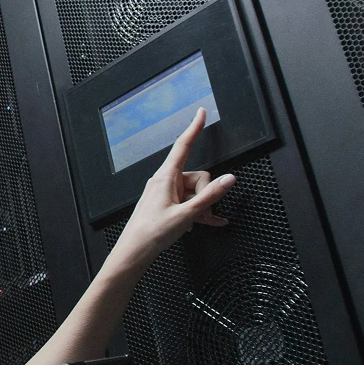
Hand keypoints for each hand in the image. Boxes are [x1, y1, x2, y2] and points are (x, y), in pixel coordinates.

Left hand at [113, 108, 234, 267]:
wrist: (134, 252)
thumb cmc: (152, 233)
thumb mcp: (186, 215)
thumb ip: (210, 197)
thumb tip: (229, 179)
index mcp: (166, 177)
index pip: (183, 145)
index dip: (194, 128)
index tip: (201, 112)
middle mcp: (165, 181)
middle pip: (197, 177)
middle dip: (205, 194)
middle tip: (200, 214)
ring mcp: (166, 193)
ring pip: (195, 192)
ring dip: (201, 207)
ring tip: (197, 223)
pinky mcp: (166, 204)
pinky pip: (188, 202)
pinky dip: (198, 212)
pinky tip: (210, 222)